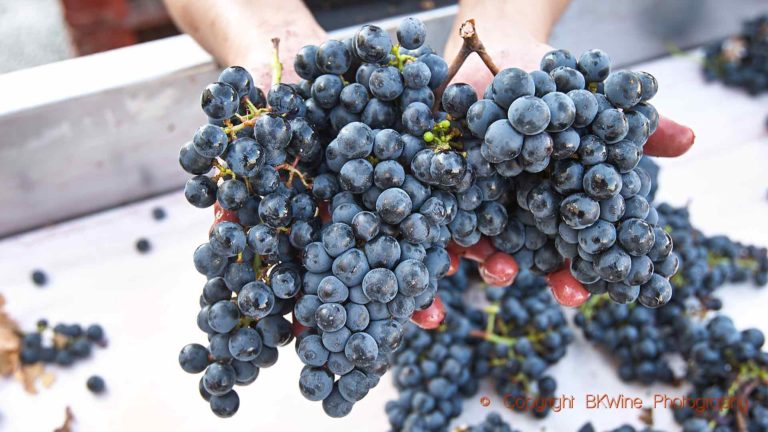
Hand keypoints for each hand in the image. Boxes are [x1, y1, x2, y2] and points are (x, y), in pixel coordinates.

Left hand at [429, 10, 694, 309]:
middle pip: (513, 257)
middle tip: (523, 283)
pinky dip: (431, 241)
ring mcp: (468, 200)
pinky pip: (428, 219)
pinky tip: (442, 255)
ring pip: (472, 245)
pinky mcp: (434, 183)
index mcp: (547, 205)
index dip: (570, 277)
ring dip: (481, 265)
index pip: (560, 253)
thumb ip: (633, 127)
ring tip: (494, 268)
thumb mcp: (591, 104)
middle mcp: (506, 211)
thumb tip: (689, 140)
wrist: (493, 51)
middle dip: (517, 276)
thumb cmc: (546, 83)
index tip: (578, 293)